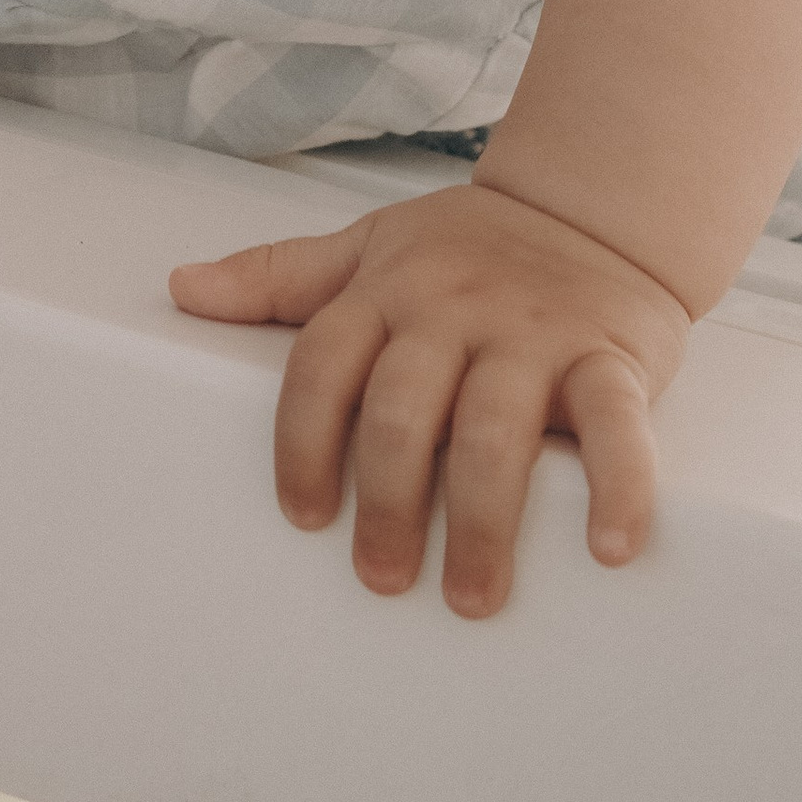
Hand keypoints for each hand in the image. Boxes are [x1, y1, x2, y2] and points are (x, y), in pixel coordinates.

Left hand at [169, 179, 689, 615]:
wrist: (594, 205)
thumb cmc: (469, 245)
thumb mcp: (369, 246)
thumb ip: (280, 276)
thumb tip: (182, 287)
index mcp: (389, 287)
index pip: (323, 363)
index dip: (301, 442)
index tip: (300, 517)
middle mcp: (454, 307)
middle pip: (402, 408)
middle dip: (384, 500)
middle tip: (380, 578)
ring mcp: (533, 331)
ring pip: (494, 428)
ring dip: (480, 521)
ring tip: (469, 595)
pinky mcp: (610, 355)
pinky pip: (616, 424)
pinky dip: (619, 487)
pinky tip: (610, 549)